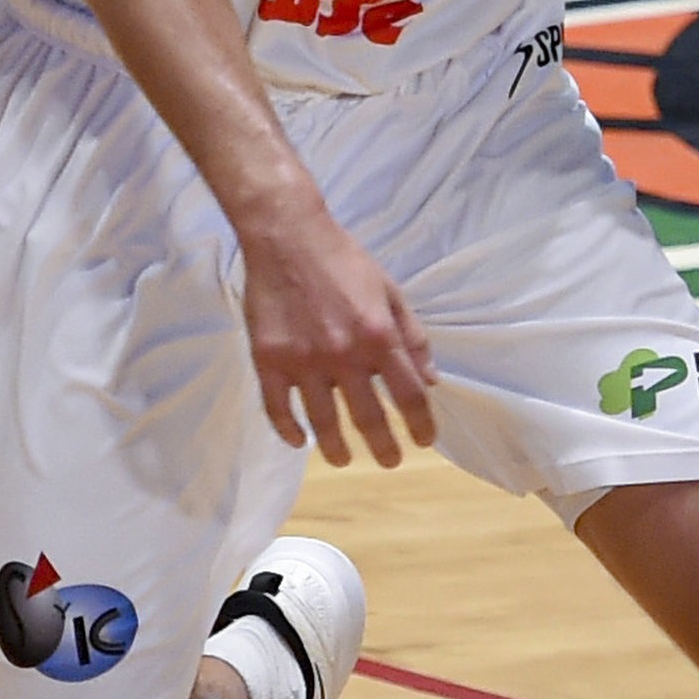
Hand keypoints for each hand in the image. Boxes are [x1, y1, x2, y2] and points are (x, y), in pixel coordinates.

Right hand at [238, 202, 436, 468]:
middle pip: (369, 418)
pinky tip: (299, 439)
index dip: (422, 424)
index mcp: (379, 337)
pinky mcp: (269, 360)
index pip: (410, 396)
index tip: (424, 440)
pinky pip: (277, 409)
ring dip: (337, 448)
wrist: (287, 236)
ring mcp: (303, 361)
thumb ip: (412, 336)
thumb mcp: (390, 291)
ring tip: (343, 458)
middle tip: (389, 462)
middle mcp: (344, 355)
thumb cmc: (343, 260)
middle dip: (384, 448)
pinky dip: (289, 430)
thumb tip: (430, 380)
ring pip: (323, 422)